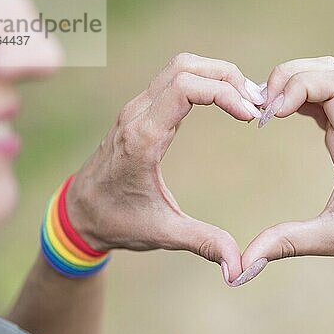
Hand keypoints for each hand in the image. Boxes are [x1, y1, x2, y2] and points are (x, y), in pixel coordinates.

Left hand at [64, 53, 264, 282]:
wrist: (78, 213)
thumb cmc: (117, 221)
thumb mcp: (162, 234)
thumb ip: (203, 243)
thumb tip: (238, 267)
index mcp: (142, 139)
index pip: (186, 89)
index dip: (224, 93)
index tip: (250, 116)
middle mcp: (137, 115)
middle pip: (186, 67)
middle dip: (227, 77)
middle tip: (255, 104)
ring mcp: (136, 108)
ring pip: (180, 67)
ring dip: (216, 75)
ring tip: (245, 101)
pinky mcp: (140, 110)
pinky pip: (174, 79)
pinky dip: (204, 81)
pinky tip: (224, 101)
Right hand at [242, 57, 333, 289]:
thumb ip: (286, 244)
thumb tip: (241, 265)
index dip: (294, 87)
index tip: (266, 116)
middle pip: (330, 71)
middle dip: (288, 78)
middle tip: (259, 109)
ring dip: (298, 81)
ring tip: (268, 109)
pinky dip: (306, 94)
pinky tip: (285, 114)